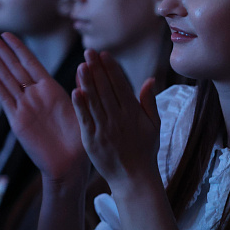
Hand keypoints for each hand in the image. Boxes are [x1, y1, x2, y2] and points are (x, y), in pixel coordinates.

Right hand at [0, 33, 88, 183]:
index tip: (7, 33)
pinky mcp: (18, 122)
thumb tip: (85, 65)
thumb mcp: (83, 109)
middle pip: (15, 68)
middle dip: (2, 51)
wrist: (70, 165)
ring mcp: (25, 108)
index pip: (31, 62)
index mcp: (51, 90)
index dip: (19, 48)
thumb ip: (82, 88)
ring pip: (7, 80)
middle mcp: (35, 96)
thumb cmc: (80, 140)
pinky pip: (6, 100)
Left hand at [72, 50, 159, 187]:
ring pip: (94, 101)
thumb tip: (150, 79)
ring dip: (87, 82)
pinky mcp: (92, 140)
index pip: (121, 85)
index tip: (104, 54)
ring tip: (81, 65)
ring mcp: (104, 129)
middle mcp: (118, 119)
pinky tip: (75, 91)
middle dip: (97, 69)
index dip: (111, 69)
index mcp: (133, 113)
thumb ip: (149, 102)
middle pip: (106, 90)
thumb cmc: (145, 151)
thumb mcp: (153, 125)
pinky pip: (85, 119)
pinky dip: (80, 105)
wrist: (133, 178)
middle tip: (89, 52)